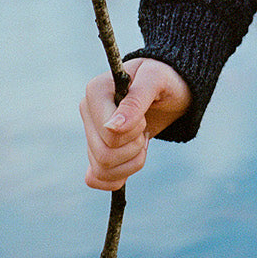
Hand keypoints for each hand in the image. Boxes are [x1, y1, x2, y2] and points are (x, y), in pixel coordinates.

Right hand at [80, 57, 191, 190]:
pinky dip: (119, 176)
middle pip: (104, 156)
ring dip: (132, 162)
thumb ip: (136, 101)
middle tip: (145, 127)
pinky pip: (96, 179)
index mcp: (95, 91)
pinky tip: (132, 157)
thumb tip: (112, 128)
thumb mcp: (156, 80)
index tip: (144, 115)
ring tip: (141, 140)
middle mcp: (87, 112)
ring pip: (102, 170)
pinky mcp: (95, 152)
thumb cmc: (164, 78)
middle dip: (135, 147)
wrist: (169, 91)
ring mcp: (90, 133)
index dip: (134, 131)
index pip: (108, 134)